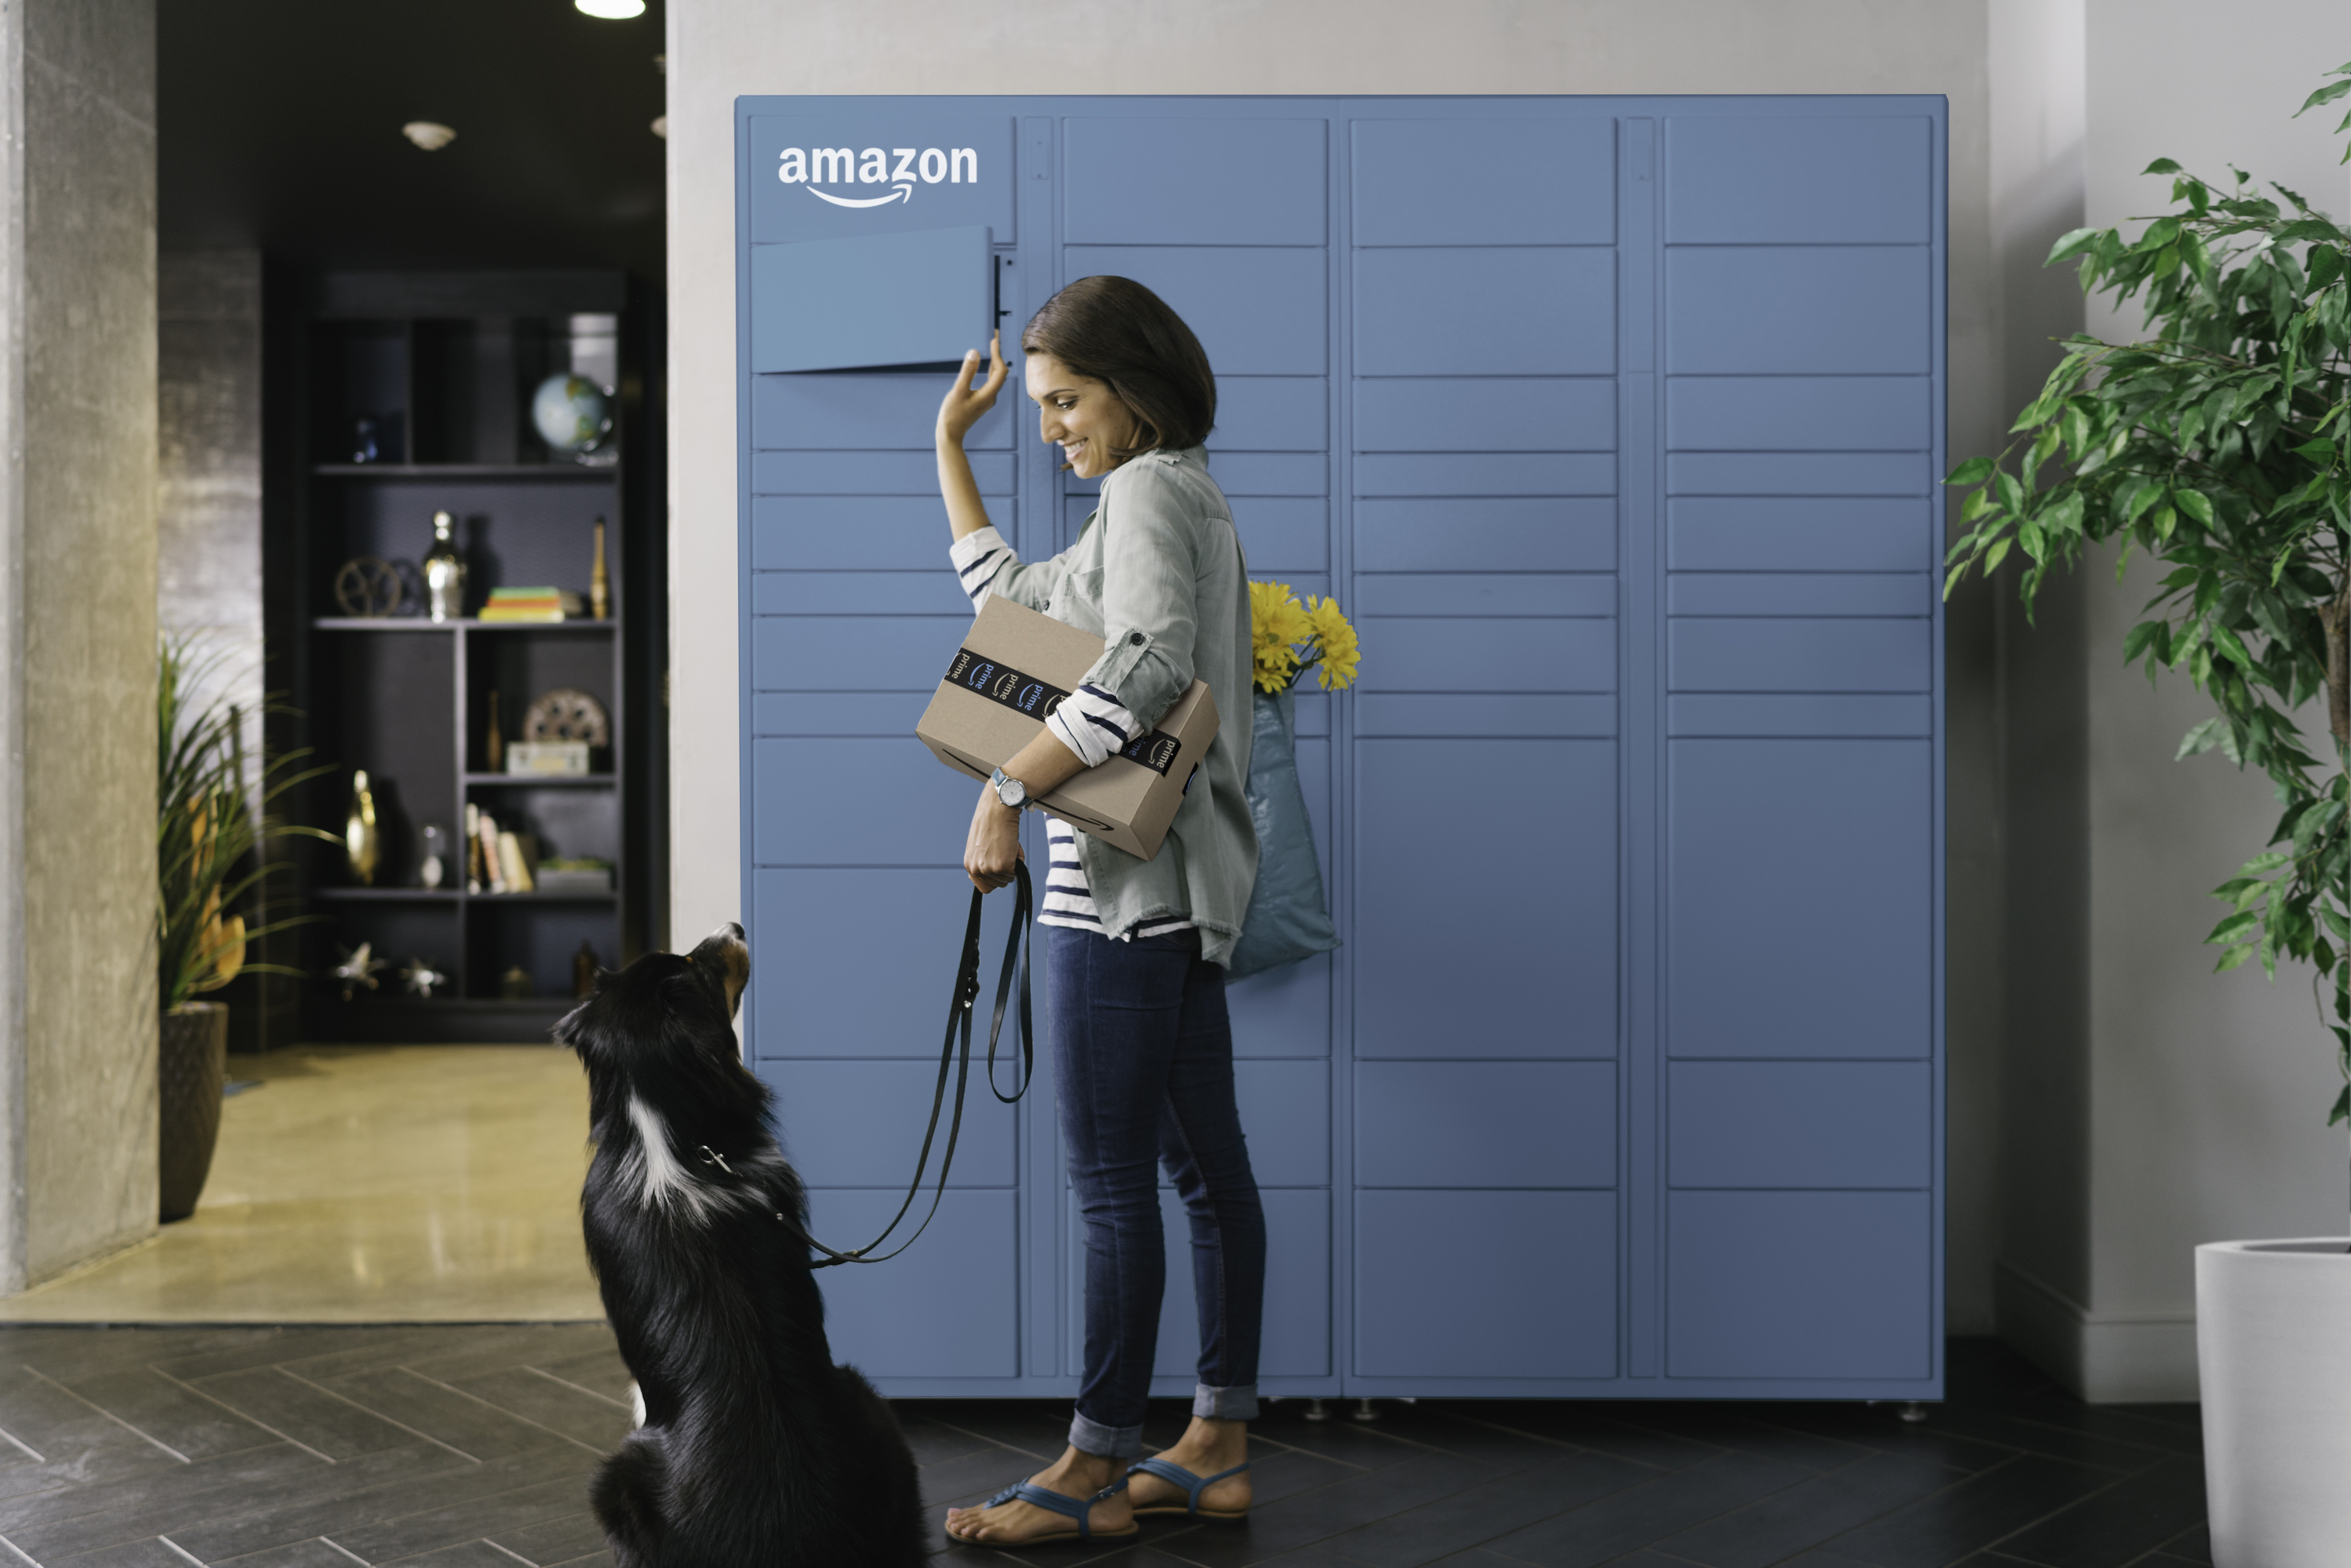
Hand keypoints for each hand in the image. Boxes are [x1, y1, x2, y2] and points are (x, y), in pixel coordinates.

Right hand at [937, 333, 1007, 448]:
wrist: (950, 435)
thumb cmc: (952, 415)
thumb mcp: (958, 390)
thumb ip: (967, 371)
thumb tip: (975, 352)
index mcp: (989, 394)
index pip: (1000, 370)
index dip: (998, 353)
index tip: (994, 339)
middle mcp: (991, 396)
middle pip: (1001, 372)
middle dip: (998, 354)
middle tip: (995, 338)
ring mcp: (987, 399)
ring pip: (996, 377)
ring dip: (994, 361)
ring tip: (992, 347)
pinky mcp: (981, 401)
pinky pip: (990, 382)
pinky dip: (989, 370)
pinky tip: (984, 365)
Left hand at [964, 781, 1023, 892]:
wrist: (997, 810)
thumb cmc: (991, 823)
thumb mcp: (980, 846)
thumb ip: (982, 862)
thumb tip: (990, 873)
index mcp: (969, 865)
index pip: (984, 887)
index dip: (995, 878)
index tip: (999, 867)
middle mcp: (976, 869)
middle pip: (998, 884)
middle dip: (1005, 870)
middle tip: (1004, 849)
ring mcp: (988, 869)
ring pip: (1008, 879)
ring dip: (1012, 864)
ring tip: (1007, 845)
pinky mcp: (1002, 866)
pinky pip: (1016, 871)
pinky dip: (1019, 858)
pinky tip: (1013, 844)